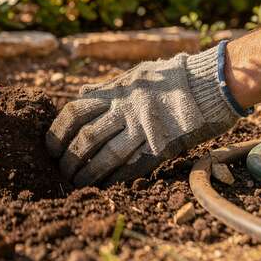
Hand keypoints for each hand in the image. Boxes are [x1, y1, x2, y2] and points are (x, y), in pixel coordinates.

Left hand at [46, 45, 241, 185]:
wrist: (209, 84)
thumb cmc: (170, 78)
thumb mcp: (134, 75)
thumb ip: (107, 88)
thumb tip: (81, 95)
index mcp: (116, 91)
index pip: (74, 112)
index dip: (58, 132)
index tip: (52, 147)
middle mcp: (125, 110)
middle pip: (86, 138)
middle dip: (70, 158)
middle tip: (62, 170)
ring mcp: (143, 129)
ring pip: (106, 157)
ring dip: (88, 173)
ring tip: (77, 183)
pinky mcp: (161, 146)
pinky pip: (132, 167)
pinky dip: (114, 179)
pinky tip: (104, 186)